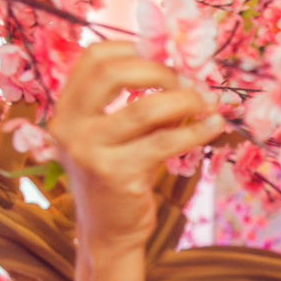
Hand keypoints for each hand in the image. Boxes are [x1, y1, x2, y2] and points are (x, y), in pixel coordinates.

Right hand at [49, 41, 223, 255]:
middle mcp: (68, 126)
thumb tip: (188, 74)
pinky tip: (214, 126)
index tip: (168, 55)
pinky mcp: (115, 174)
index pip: (93, 57)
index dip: (133, 47)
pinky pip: (164, 142)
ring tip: (210, 102)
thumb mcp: (121, 136)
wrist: (109, 233)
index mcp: (66, 109)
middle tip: (191, 80)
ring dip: (185, 100)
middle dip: (160, 69)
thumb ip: (139, 105)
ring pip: (144, 108)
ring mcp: (88, 151)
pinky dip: (195, 131)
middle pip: (112, 73)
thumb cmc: (120, 178)